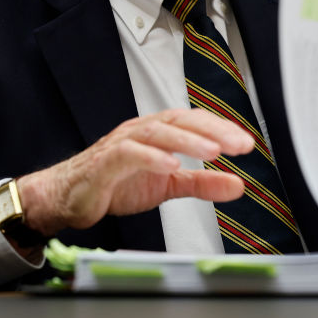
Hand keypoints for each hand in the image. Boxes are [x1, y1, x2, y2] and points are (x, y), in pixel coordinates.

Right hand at [14, 108, 253, 236]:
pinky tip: (171, 165)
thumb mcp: (168, 185)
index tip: (247, 144)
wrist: (70, 197)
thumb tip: (238, 184)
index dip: (222, 129)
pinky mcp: (105, 162)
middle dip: (213, 130)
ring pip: (158, 133)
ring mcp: (123, 143)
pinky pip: (129, 154)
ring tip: (213, 151)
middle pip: (181, 121)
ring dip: (187, 141)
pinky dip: (151, 157)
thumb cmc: (116, 183)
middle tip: (240, 144)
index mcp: (159, 132)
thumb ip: (202, 183)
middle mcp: (143, 131)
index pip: (195, 122)